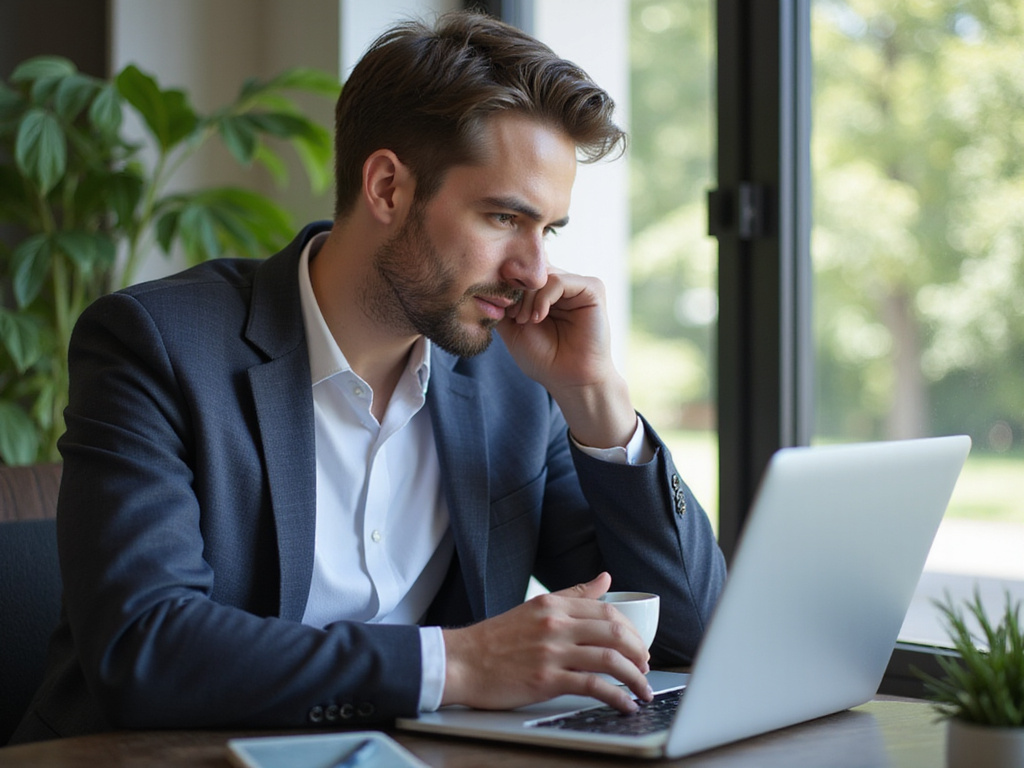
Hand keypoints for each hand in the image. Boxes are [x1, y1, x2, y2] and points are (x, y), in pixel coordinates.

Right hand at [440, 572, 653, 712]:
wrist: (461, 662)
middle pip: (615, 632)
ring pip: (610, 659)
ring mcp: (552, 652)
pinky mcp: (547, 679)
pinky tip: (625, 704)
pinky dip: (617, 697)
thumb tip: (605, 578)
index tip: (638, 646)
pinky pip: (594, 686)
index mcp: (554, 604)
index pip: (608, 611)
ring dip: (635, 677)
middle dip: (639, 652)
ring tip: (643, 689)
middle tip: (646, 666)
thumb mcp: (535, 607)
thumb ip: (573, 594)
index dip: (631, 630)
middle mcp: (556, 624)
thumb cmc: (495, 639)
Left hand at [497, 270, 636, 448]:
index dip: (508, 284)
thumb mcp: (512, 328)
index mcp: (546, 291)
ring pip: (542, 274)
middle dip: (516, 291)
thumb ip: (503, 302)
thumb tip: (490, 278)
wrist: (569, 380)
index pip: (524, 270)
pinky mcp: (592, 289)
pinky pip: (558, 280)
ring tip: (526, 321)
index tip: (502, 309)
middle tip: (514, 316)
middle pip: (531, 269)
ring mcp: (578, 286)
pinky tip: (538, 317)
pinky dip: (543, 298)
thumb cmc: (543, 358)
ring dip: (527, 297)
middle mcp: (563, 284)